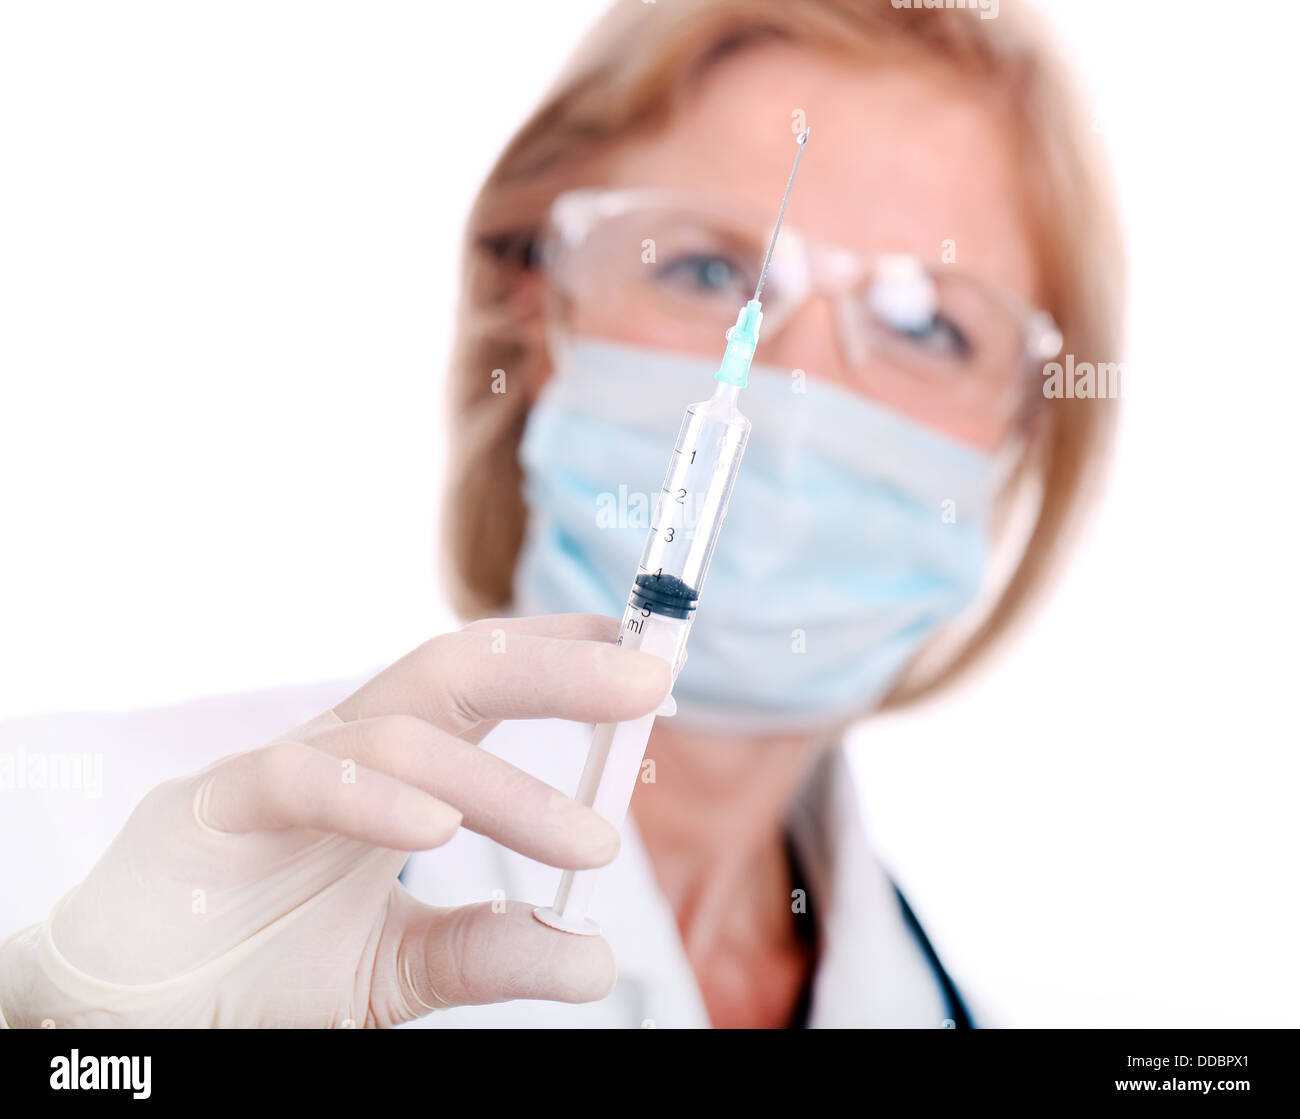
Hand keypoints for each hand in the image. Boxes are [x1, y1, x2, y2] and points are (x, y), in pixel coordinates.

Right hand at [0, 614, 670, 1027]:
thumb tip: (591, 958)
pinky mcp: (213, 806)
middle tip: (651, 680)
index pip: (485, 693)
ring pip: (400, 736)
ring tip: (587, 842)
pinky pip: (300, 779)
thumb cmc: (259, 969)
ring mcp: (279, 771)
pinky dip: (373, 799)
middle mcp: (346, 754)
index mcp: (393, 776)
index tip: (649, 658)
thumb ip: (483, 953)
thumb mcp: (396, 969)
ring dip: (501, 785)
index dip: (563, 661)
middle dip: (555, 670)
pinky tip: (437, 829)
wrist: (137, 1009)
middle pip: (455, 677)